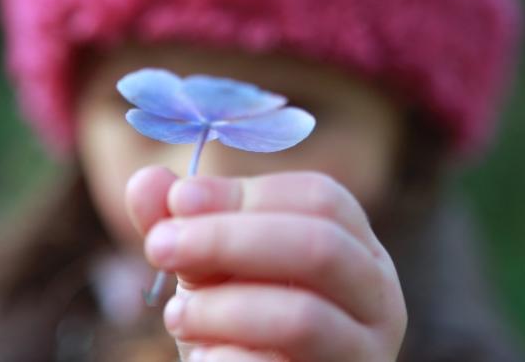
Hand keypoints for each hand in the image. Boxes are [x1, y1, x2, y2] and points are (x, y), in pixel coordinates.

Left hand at [125, 166, 406, 361]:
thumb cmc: (238, 328)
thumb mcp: (210, 271)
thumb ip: (182, 226)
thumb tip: (146, 180)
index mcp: (357, 250)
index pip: (321, 198)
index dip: (245, 194)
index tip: (179, 200)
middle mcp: (378, 300)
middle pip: (319, 247)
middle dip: (228, 240)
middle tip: (159, 246)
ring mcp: (364, 355)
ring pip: (302, 318)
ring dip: (222, 309)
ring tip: (176, 317)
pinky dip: (227, 359)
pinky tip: (204, 357)